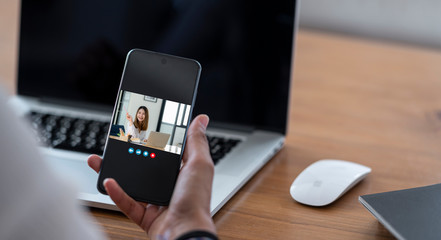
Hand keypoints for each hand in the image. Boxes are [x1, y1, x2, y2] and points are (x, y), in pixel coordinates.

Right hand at [88, 114, 215, 238]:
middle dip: (130, 154)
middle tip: (117, 142)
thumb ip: (196, 141)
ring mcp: (157, 201)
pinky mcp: (145, 216)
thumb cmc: (196, 201)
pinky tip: (108, 181)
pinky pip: (127, 202)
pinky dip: (116, 193)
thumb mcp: (199, 164)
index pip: (168, 151)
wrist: (184, 233)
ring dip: (116, 172)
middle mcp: (170, 186)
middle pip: (146, 166)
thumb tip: (201, 119)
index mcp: (183, 172)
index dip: (156, 138)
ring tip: (101, 160)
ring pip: (132, 183)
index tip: (142, 127)